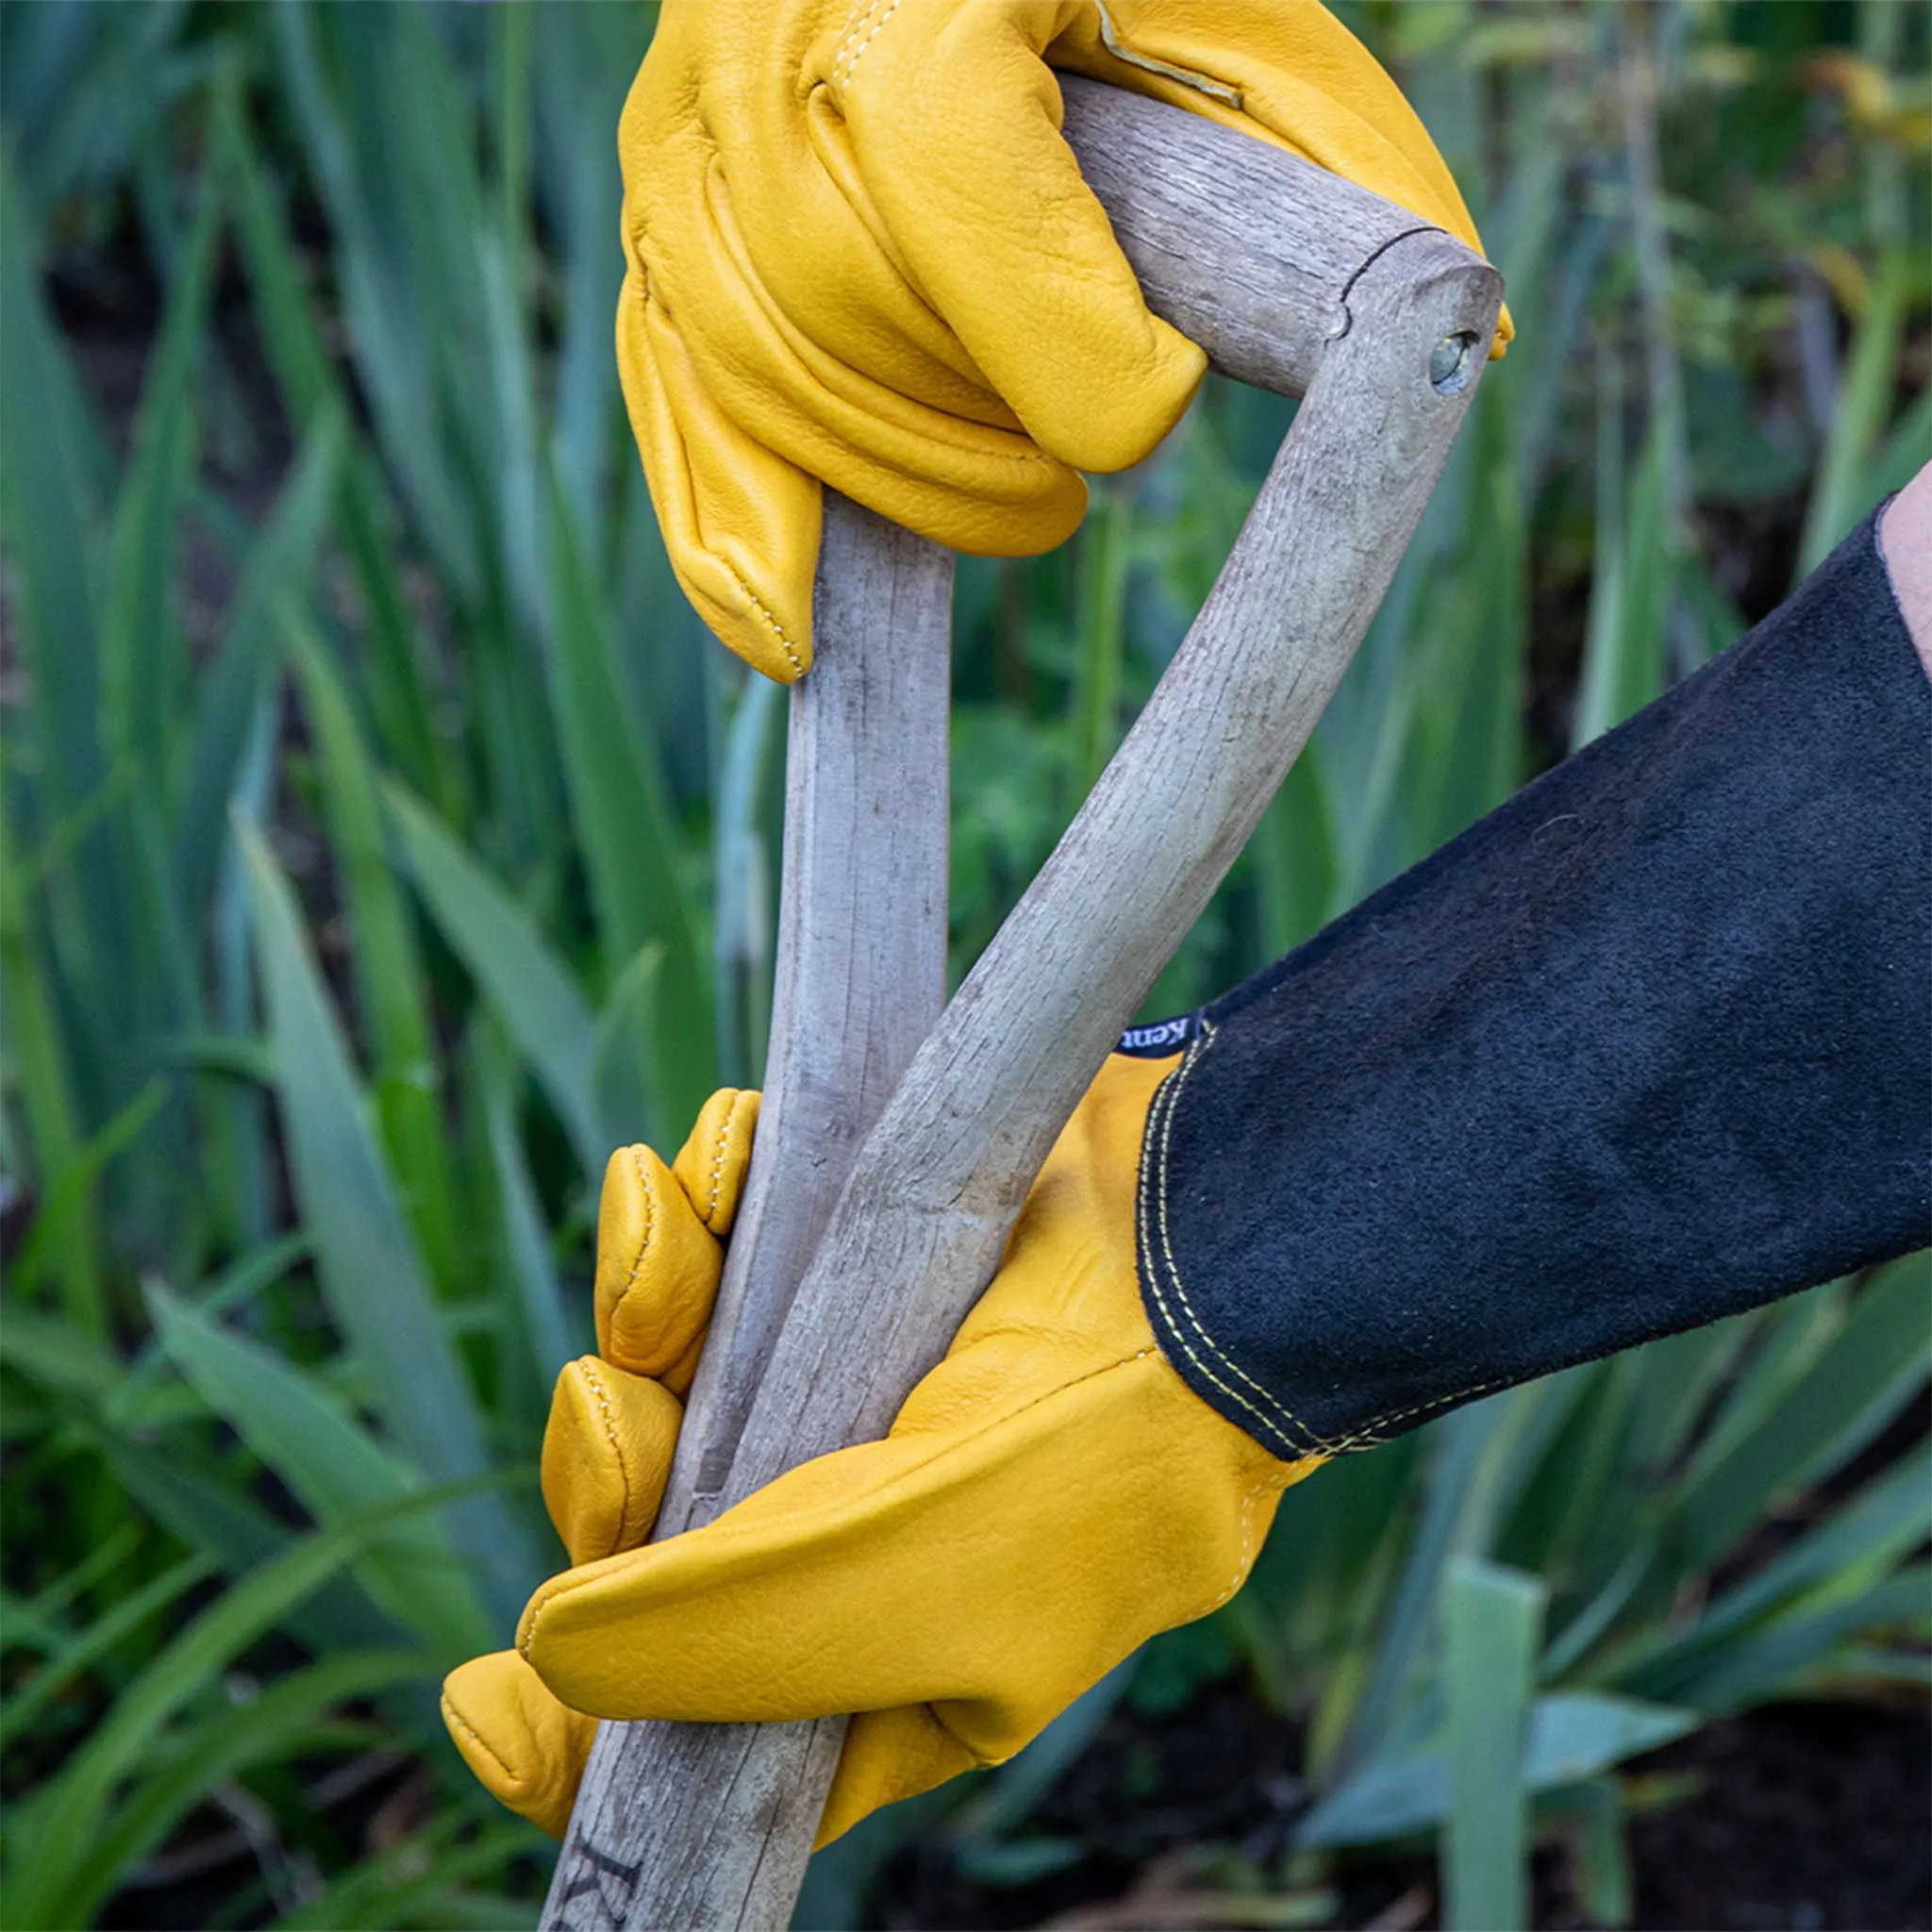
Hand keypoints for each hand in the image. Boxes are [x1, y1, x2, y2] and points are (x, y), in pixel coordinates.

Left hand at [443, 1055, 1322, 1845]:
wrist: (1212, 1243)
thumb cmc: (1088, 1457)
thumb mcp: (896, 1587)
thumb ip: (711, 1641)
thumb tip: (539, 1662)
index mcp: (879, 1659)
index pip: (699, 1732)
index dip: (581, 1732)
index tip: (483, 1694)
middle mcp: (853, 1526)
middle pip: (655, 1530)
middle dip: (609, 1464)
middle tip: (611, 1401)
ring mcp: (857, 1381)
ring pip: (677, 1366)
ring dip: (642, 1299)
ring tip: (656, 1227)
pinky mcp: (860, 1252)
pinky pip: (731, 1236)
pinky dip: (700, 1198)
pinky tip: (704, 1159)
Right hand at [619, 0, 1508, 680]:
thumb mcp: (1234, 9)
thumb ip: (1334, 161)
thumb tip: (1463, 342)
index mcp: (922, 3)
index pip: (979, 242)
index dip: (1089, 373)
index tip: (1157, 399)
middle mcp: (768, 70)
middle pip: (858, 328)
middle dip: (985, 445)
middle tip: (1068, 481)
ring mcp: (688, 151)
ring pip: (766, 380)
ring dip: (899, 484)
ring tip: (1003, 490)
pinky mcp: (659, 227)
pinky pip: (670, 406)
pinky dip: (727, 541)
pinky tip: (792, 640)